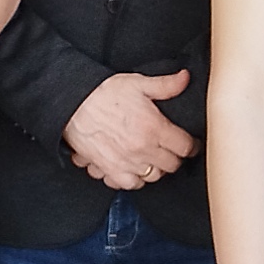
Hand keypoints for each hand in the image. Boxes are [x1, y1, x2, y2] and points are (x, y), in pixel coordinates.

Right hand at [61, 69, 193, 190]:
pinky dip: (133, 179)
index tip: (190, 143)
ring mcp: (126, 162)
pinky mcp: (109, 169)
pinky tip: (132, 168)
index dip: (191, 145)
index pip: (185, 147)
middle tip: (171, 149)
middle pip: (172, 165)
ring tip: (152, 158)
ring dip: (155, 169)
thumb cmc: (103, 92)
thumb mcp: (137, 83)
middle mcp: (142, 149)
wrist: (72, 103)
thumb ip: (165, 84)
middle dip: (174, 157)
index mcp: (154, 127)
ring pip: (153, 177)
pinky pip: (129, 184)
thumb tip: (185, 78)